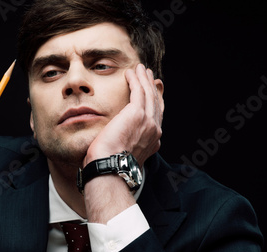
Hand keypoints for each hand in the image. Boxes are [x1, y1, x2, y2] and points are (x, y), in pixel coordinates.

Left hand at [82, 64, 163, 223]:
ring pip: (148, 94)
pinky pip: (138, 90)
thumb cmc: (110, 165)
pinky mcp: (137, 113)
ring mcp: (148, 121)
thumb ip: (126, 147)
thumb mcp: (123, 155)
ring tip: (140, 69)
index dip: (155, 102)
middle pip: (156, 102)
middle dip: (152, 87)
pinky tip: (130, 72)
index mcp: (152, 141)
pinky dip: (135, 80)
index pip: (157, 117)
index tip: (152, 93)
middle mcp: (154, 130)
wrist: (110, 167)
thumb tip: (118, 146)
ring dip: (144, 79)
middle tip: (149, 76)